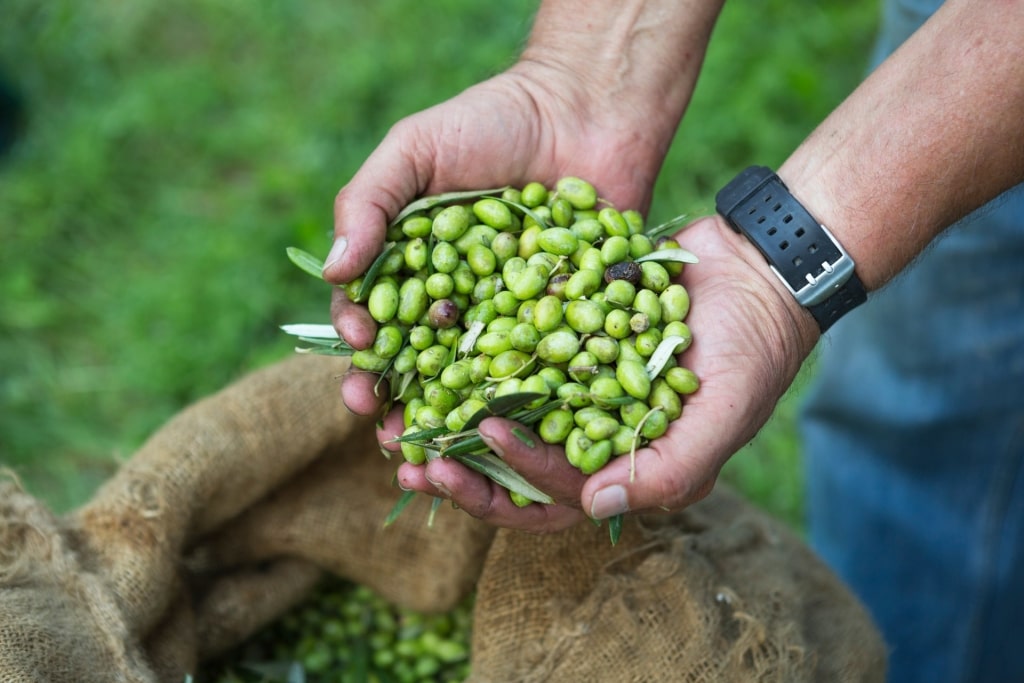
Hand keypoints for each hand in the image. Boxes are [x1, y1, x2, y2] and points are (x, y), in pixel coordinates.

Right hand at [324, 64, 673, 415]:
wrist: (585, 110)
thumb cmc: (491, 122)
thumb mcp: (416, 148)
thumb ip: (368, 202)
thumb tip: (334, 271)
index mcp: (414, 273)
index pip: (377, 323)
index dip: (362, 350)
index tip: (359, 365)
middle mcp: (459, 306)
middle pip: (424, 367)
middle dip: (403, 405)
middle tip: (388, 435)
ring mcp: (513, 320)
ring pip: (479, 383)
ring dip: (457, 422)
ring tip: (441, 453)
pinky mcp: (567, 326)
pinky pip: (546, 371)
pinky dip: (529, 404)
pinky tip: (515, 432)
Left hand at [390, 215, 820, 531]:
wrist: (755, 270)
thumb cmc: (750, 354)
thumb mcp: (721, 419)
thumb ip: (666, 470)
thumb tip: (593, 505)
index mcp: (626, 471)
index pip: (554, 499)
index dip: (507, 485)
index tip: (472, 447)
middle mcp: (591, 436)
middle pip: (512, 471)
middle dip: (460, 470)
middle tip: (408, 458)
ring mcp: (573, 388)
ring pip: (500, 415)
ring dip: (451, 418)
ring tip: (399, 414)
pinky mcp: (562, 340)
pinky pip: (510, 356)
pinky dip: (473, 357)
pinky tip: (432, 344)